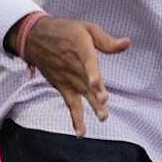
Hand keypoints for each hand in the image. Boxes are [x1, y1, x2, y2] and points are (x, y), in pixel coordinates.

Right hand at [21, 16, 130, 137]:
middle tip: (103, 102)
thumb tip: (127, 43)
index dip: (92, 72)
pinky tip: (81, 133)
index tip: (96, 83)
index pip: (86, 60)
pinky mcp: (62, 86)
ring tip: (103, 117)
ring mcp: (66, 77)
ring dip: (91, 105)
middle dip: (94, 92)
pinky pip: (70, 104)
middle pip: (85, 80)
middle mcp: (72, 63)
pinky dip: (75, 118)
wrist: (35, 37)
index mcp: (79, 45)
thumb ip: (106, 40)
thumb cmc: (65, 30)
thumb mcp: (86, 28)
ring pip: (81, 93)